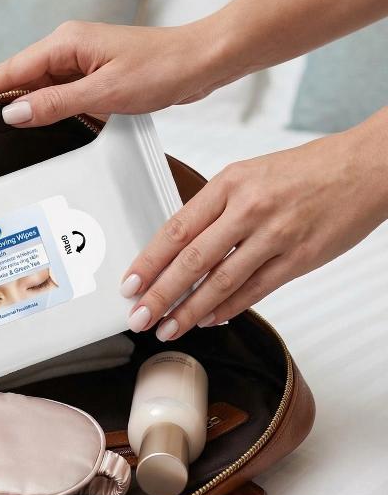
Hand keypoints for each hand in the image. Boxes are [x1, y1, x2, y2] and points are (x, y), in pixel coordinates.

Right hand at [0, 19, 241, 125]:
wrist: (200, 60)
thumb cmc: (162, 69)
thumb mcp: (105, 93)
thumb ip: (55, 103)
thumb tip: (12, 113)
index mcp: (64, 43)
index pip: (7, 71)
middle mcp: (67, 46)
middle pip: (15, 76)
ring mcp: (79, 59)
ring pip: (34, 84)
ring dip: (12, 104)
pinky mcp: (91, 72)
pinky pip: (54, 89)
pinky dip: (38, 105)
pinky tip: (27, 120)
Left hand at [121, 114, 387, 340]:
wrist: (367, 167)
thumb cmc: (307, 170)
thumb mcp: (249, 175)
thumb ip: (215, 209)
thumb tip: (180, 247)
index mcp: (230, 184)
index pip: (176, 229)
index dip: (149, 261)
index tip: (130, 283)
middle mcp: (249, 209)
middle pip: (191, 260)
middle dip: (160, 294)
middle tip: (139, 317)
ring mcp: (275, 236)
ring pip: (221, 281)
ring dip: (190, 310)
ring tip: (168, 328)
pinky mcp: (299, 259)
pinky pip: (255, 290)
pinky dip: (229, 308)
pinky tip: (209, 320)